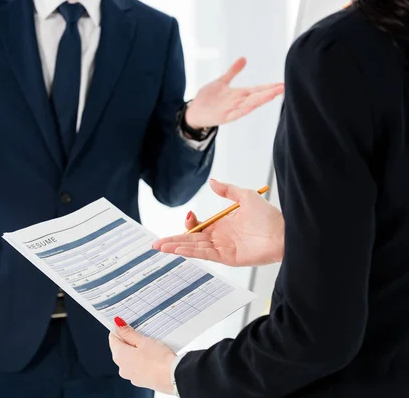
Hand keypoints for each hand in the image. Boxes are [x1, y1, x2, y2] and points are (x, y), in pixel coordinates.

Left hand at [109, 317, 175, 394]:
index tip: (126, 324)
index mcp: (119, 356)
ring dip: (137, 350)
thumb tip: (118, 325)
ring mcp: (132, 376)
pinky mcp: (142, 380)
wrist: (174, 377)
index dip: (119, 329)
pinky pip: (138, 366)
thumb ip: (128, 333)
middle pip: (121, 348)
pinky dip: (142, 360)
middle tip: (141, 333)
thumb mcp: (142, 341)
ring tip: (150, 344)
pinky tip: (153, 355)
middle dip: (129, 339)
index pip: (113, 338)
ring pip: (130, 358)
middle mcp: (122, 368)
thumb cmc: (159, 359)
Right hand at [153, 179, 284, 266]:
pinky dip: (191, 253)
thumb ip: (227, 190)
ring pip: (194, 248)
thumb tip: (212, 182)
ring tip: (161, 248)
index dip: (190, 223)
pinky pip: (205, 255)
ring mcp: (222, 249)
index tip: (189, 215)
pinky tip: (178, 251)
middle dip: (172, 242)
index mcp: (222, 225)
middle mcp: (219, 238)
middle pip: (190, 240)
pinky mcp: (227, 258)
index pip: (198, 227)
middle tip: (155, 244)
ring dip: (177, 248)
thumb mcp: (245, 197)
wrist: (284, 233)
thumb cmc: (269, 216)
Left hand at [185, 57, 283, 128]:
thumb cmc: (208, 98)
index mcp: (240, 94)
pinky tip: (252, 105)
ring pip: (250, 105)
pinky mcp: (224, 117)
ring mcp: (232, 110)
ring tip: (273, 94)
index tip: (282, 83)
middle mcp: (238, 102)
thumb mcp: (221, 81)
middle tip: (283, 87)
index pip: (258, 89)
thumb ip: (233, 71)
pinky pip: (236, 113)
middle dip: (270, 92)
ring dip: (261, 100)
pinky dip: (244, 109)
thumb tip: (244, 58)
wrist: (194, 111)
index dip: (269, 86)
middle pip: (257, 97)